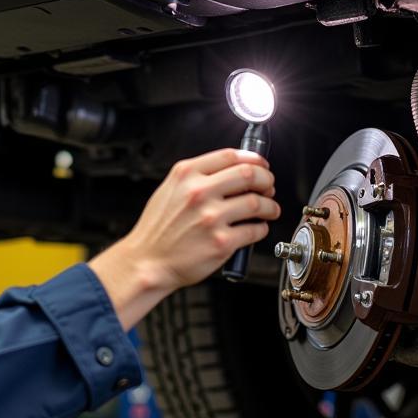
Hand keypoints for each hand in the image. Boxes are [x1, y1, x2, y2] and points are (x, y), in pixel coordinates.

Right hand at [89, 149, 280, 329]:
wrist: (148, 261)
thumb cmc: (157, 229)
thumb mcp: (170, 190)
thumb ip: (197, 177)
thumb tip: (232, 171)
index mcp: (186, 175)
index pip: (230, 156)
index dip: (253, 158)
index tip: (261, 165)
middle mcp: (199, 193)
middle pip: (249, 174)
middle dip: (266, 179)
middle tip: (269, 186)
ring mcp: (211, 218)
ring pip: (257, 203)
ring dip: (270, 206)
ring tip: (269, 209)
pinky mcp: (221, 243)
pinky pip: (254, 230)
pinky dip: (261, 228)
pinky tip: (256, 228)